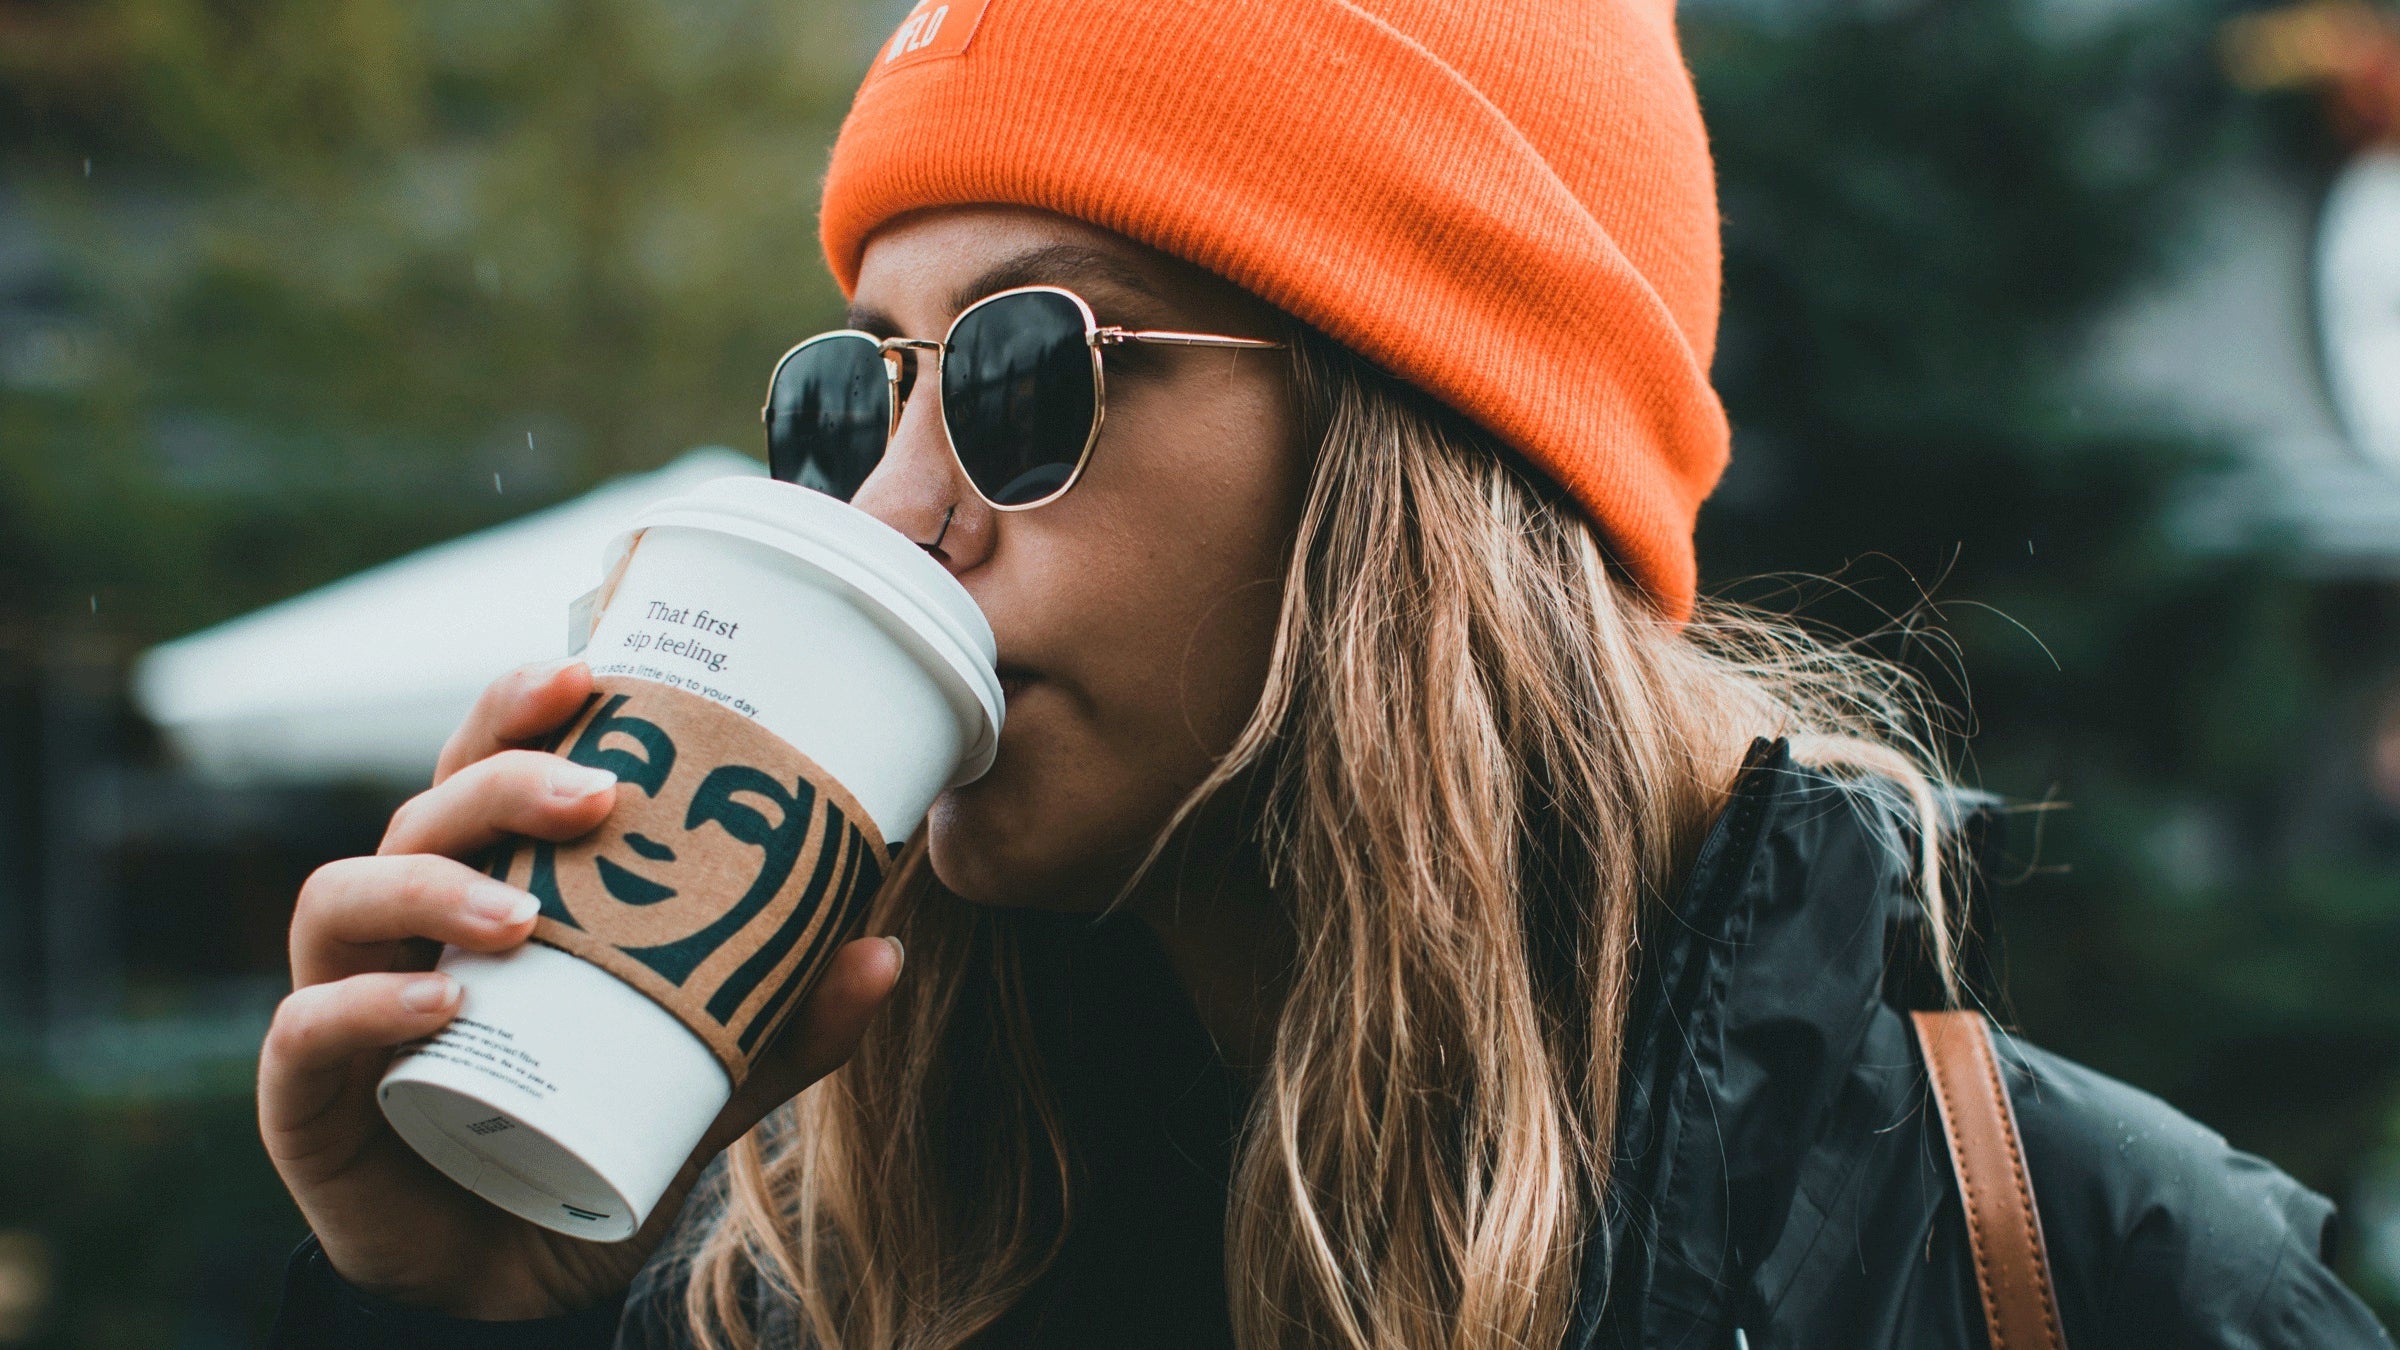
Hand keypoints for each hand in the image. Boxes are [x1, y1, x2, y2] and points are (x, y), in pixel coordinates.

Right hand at [256, 659, 903, 1318]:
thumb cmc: (591, 1143)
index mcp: (483, 892)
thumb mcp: (705, 1084)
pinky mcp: (306, 1101)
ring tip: (522, 915)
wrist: (515, 1284)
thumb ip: (784, 1026)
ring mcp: (344, 1003)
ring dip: (432, 883)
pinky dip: (364, 1005)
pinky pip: (309, 1030)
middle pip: (423, 812)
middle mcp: (402, 928)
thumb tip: (884, 949)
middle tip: (600, 795)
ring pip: (342, 896)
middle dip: (502, 780)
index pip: (482, 771)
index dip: (516, 709)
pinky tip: (439, 1001)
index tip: (590, 672)